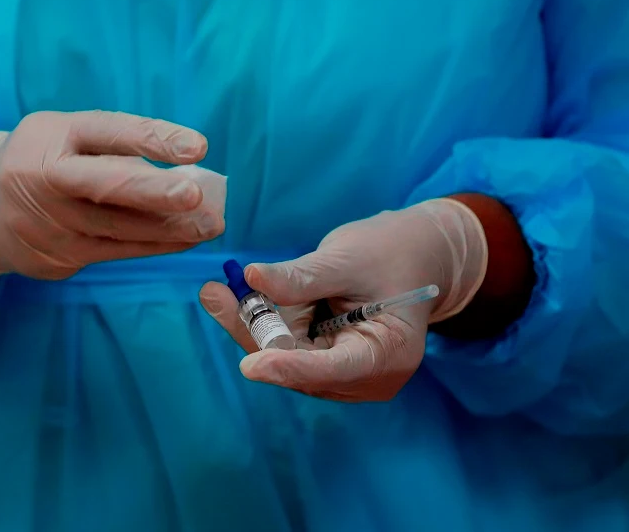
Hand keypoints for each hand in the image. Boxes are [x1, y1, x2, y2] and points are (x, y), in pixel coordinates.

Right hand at [0, 110, 225, 279]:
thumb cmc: (45, 161)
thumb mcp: (66, 137)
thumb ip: (115, 148)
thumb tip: (188, 170)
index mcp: (54, 136)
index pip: (109, 132)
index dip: (153, 138)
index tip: (198, 146)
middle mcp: (49, 178)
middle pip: (107, 185)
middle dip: (154, 190)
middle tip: (196, 194)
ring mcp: (53, 222)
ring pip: (119, 227)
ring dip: (170, 228)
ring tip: (210, 224)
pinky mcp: (62, 254)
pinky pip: (118, 251)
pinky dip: (156, 245)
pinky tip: (187, 239)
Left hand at [199, 199, 487, 401]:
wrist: (415, 255)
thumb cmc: (391, 252)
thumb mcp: (348, 258)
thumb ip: (302, 276)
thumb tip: (252, 278)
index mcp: (389, 354)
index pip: (334, 370)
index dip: (290, 368)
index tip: (250, 364)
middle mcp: (369, 376)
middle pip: (300, 368)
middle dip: (254, 335)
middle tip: (214, 296)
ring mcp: (348, 375)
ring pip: (287, 360)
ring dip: (252, 328)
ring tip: (217, 292)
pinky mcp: (329, 363)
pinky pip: (289, 350)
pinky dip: (264, 326)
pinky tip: (236, 298)